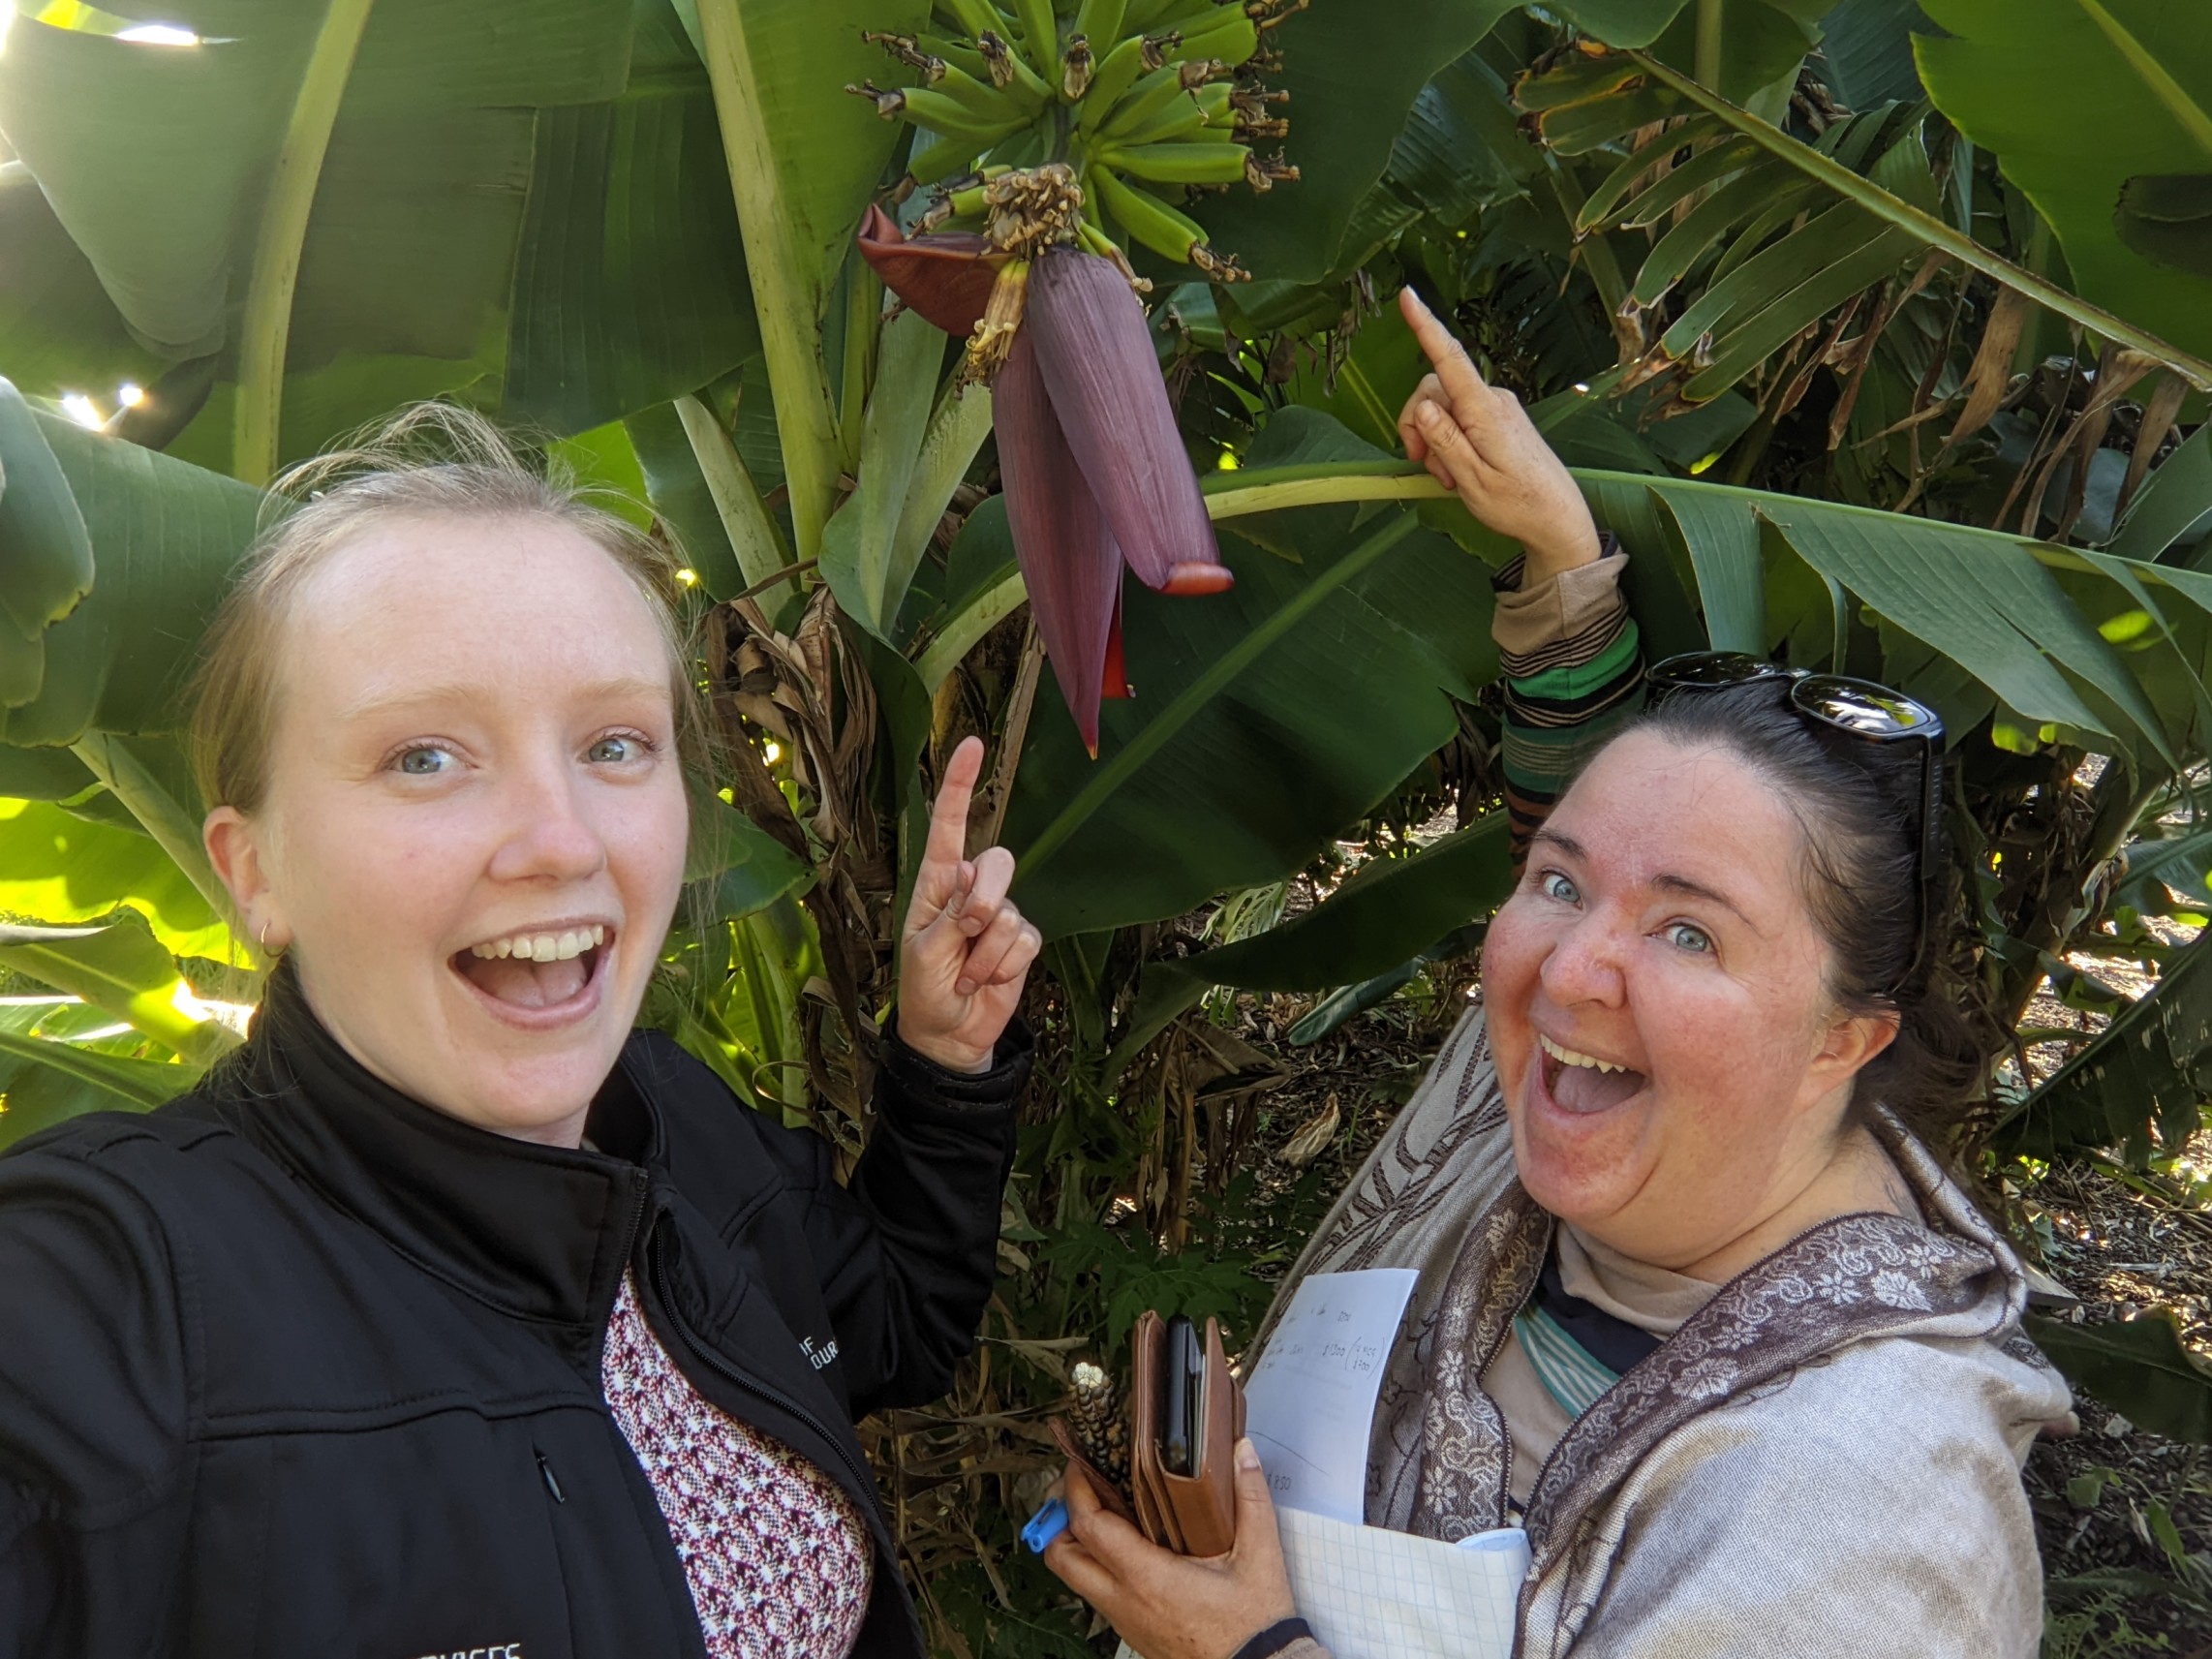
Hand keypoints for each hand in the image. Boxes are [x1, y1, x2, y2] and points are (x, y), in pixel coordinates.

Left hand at [895, 735, 1041, 1072]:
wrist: (948, 1034)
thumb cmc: (922, 989)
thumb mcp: (921, 953)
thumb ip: (948, 919)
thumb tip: (980, 898)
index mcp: (937, 883)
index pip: (950, 827)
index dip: (961, 786)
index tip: (972, 746)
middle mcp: (970, 891)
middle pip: (997, 863)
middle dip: (982, 900)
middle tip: (962, 935)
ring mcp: (999, 915)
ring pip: (1009, 909)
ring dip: (985, 952)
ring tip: (966, 973)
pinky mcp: (1021, 943)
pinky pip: (1026, 940)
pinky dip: (1002, 967)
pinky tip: (986, 981)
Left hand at [1043, 1439, 1296, 1658]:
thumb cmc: (1254, 1624)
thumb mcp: (1260, 1556)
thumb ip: (1251, 1498)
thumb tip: (1242, 1452)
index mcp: (1148, 1578)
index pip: (1089, 1527)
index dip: (1076, 1490)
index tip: (1080, 1465)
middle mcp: (1126, 1601)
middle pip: (1061, 1558)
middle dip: (1059, 1519)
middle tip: (1078, 1490)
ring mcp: (1125, 1621)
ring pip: (1075, 1579)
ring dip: (1076, 1544)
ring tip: (1100, 1511)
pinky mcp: (1132, 1631)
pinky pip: (1097, 1594)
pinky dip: (1095, 1566)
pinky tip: (1124, 1546)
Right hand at [1396, 286, 1602, 582]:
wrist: (1558, 518)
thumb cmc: (1517, 504)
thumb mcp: (1472, 480)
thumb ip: (1445, 441)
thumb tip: (1424, 407)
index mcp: (1484, 410)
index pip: (1449, 359)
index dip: (1425, 326)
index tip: (1408, 296)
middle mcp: (1492, 399)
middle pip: (1433, 390)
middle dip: (1418, 425)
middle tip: (1424, 464)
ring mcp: (1497, 406)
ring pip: (1444, 407)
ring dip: (1435, 439)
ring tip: (1450, 475)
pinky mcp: (1499, 417)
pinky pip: (1460, 417)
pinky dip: (1450, 441)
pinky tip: (1459, 469)